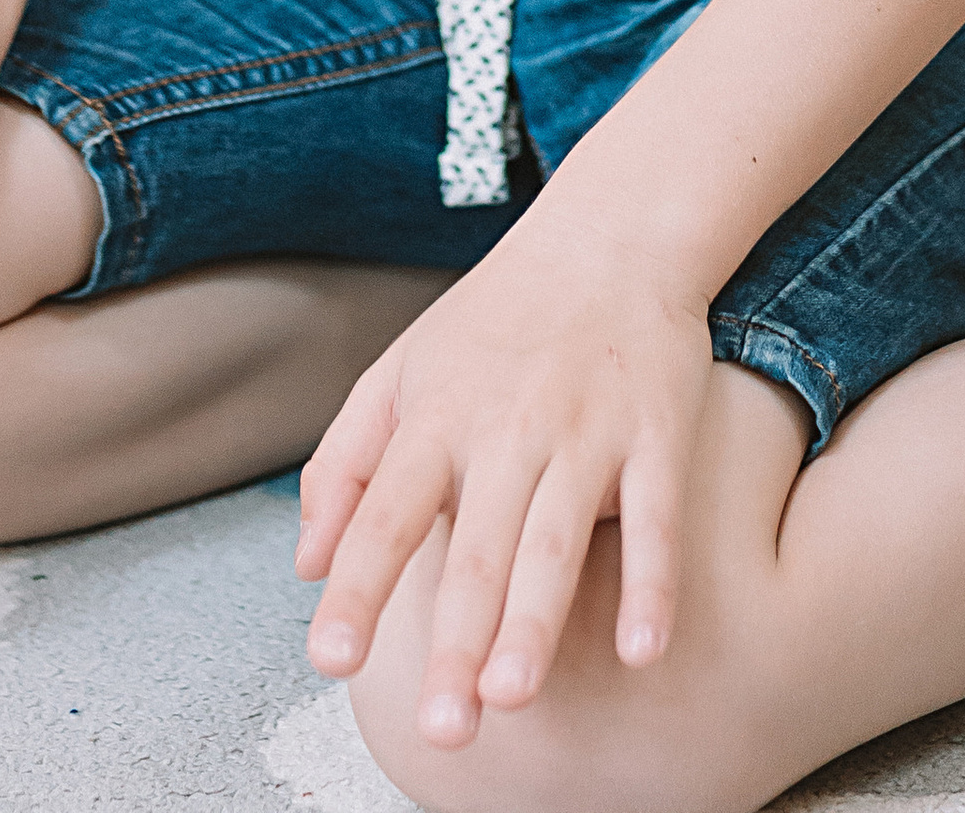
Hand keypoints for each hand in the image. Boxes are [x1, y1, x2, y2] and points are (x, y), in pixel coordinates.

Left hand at [297, 217, 711, 748]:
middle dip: (455, 640)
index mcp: (437, 415)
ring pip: (556, 540)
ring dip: (534, 621)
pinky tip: (643, 651)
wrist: (610, 235)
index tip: (331, 660)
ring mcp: (587, 430)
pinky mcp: (658, 432)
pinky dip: (653, 585)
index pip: (384, 511)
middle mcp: (507, 427)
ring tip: (510, 697)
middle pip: (475, 546)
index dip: (358, 586)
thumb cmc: (496, 320)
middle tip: (440, 728)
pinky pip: (657, 518)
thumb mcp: (401, 371)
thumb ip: (344, 463)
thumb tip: (306, 566)